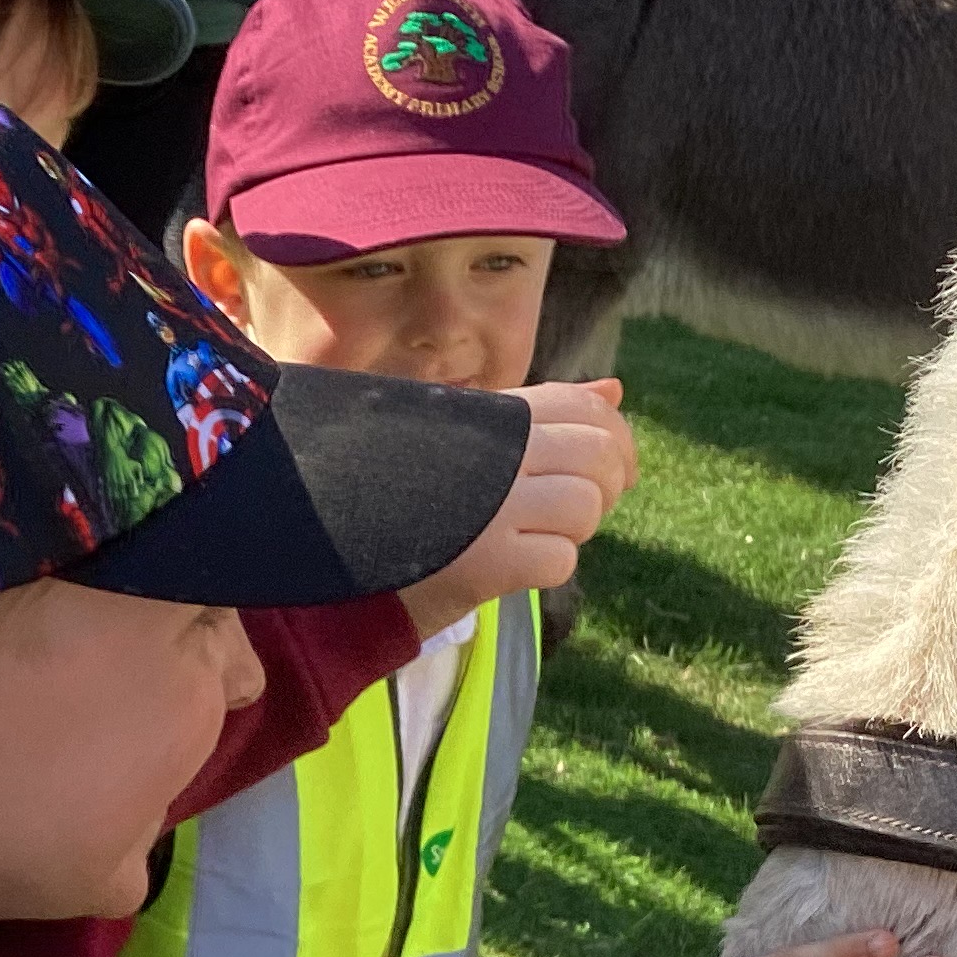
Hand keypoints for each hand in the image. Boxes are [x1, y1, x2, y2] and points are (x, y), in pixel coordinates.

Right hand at [405, 380, 639, 637]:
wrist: (336, 550)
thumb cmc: (408, 490)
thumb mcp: (472, 436)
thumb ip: (544, 412)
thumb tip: (616, 391)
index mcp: (489, 415)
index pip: (585, 408)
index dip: (619, 438)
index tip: (619, 470)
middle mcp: (492, 453)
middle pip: (597, 457)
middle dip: (607, 486)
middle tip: (581, 510)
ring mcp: (489, 509)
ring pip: (585, 508)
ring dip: (576, 529)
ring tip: (541, 535)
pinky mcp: (484, 564)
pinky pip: (560, 559)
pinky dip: (550, 566)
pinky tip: (518, 566)